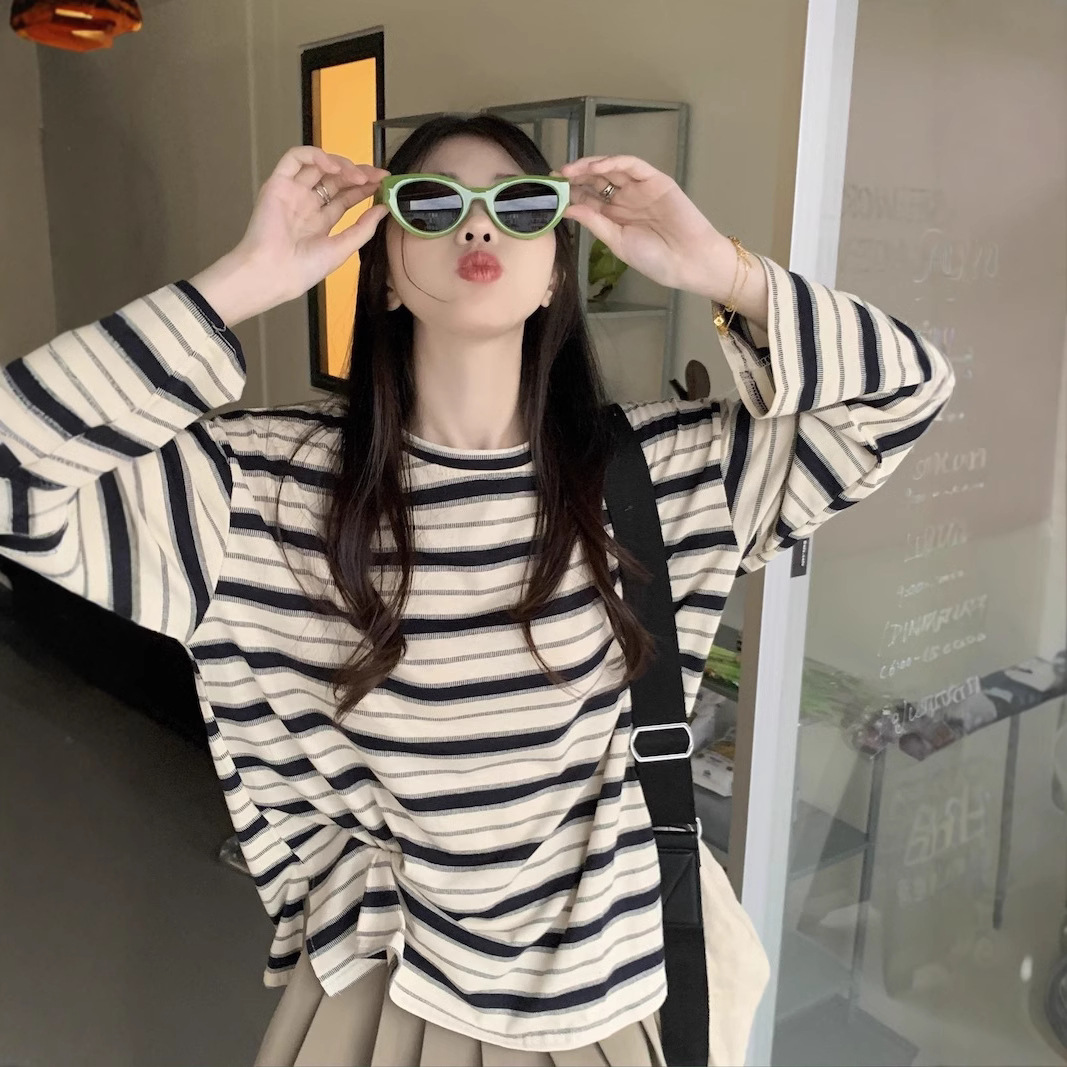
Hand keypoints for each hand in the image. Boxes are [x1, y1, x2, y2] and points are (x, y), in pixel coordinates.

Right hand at [192, 146, 389, 324]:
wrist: (275, 272)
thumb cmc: (304, 269)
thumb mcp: (342, 248)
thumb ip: (363, 228)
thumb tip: (384, 209)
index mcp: (320, 221)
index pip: (345, 197)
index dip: (364, 187)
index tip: (383, 183)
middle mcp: (306, 204)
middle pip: (335, 179)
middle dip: (358, 174)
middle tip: (376, 176)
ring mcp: (292, 192)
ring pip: (318, 165)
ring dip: (341, 164)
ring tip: (358, 175)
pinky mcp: (277, 183)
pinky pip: (294, 158)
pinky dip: (315, 155)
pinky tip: (333, 166)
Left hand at [556, 155, 734, 298]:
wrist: (688, 261)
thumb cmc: (655, 258)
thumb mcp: (617, 242)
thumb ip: (595, 223)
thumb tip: (568, 209)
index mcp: (614, 216)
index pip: (587, 198)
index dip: (569, 193)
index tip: (550, 192)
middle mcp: (624, 199)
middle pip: (596, 180)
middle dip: (575, 177)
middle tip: (556, 177)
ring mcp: (640, 188)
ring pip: (611, 169)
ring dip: (590, 166)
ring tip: (571, 170)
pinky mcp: (655, 180)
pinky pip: (633, 165)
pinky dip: (615, 162)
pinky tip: (598, 166)